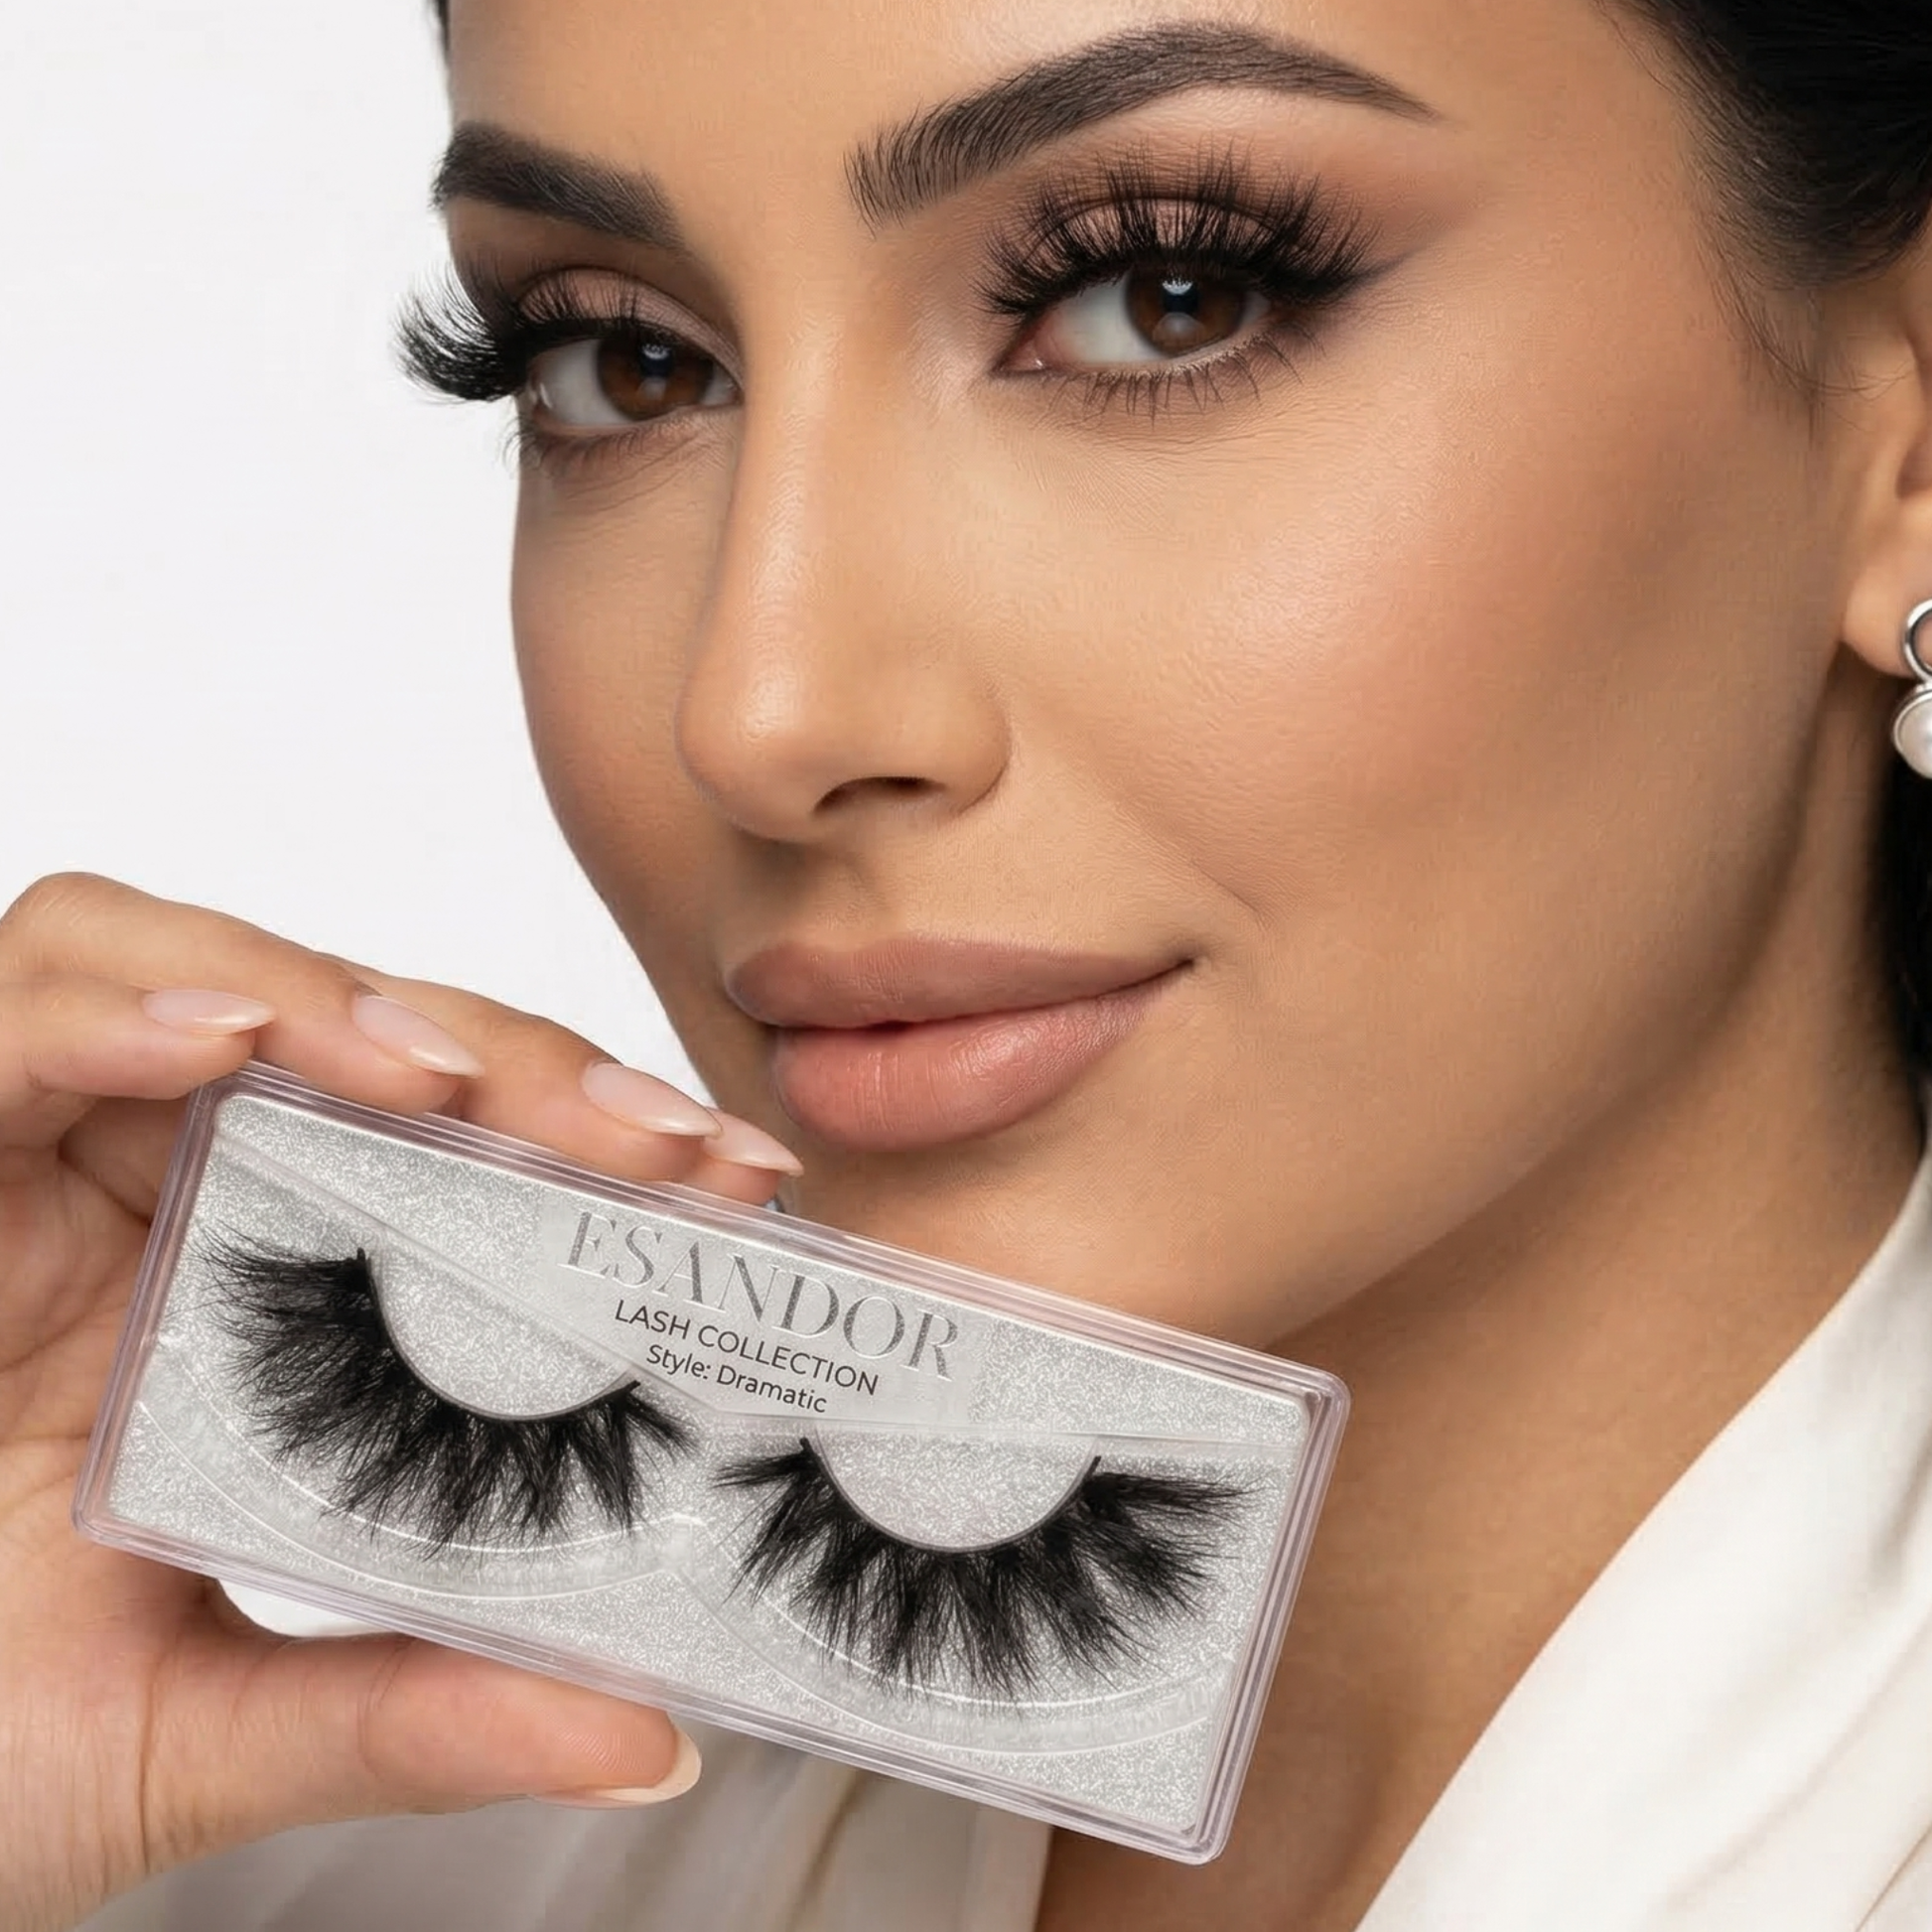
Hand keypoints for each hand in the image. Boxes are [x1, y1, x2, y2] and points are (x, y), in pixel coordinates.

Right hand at [0, 873, 801, 1931]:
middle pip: (350, 1040)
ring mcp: (29, 1167)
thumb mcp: (196, 1740)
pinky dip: (108, 1009)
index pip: (446, 1153)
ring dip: (336, 1002)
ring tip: (443, 1082)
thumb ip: (406, 1715)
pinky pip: (2, 1019)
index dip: (593, 1144)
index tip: (732, 1185)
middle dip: (513, 1065)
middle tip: (648, 1140)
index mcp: (250, 1303)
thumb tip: (651, 1735)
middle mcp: (148, 1206)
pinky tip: (219, 1042)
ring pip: (191, 970)